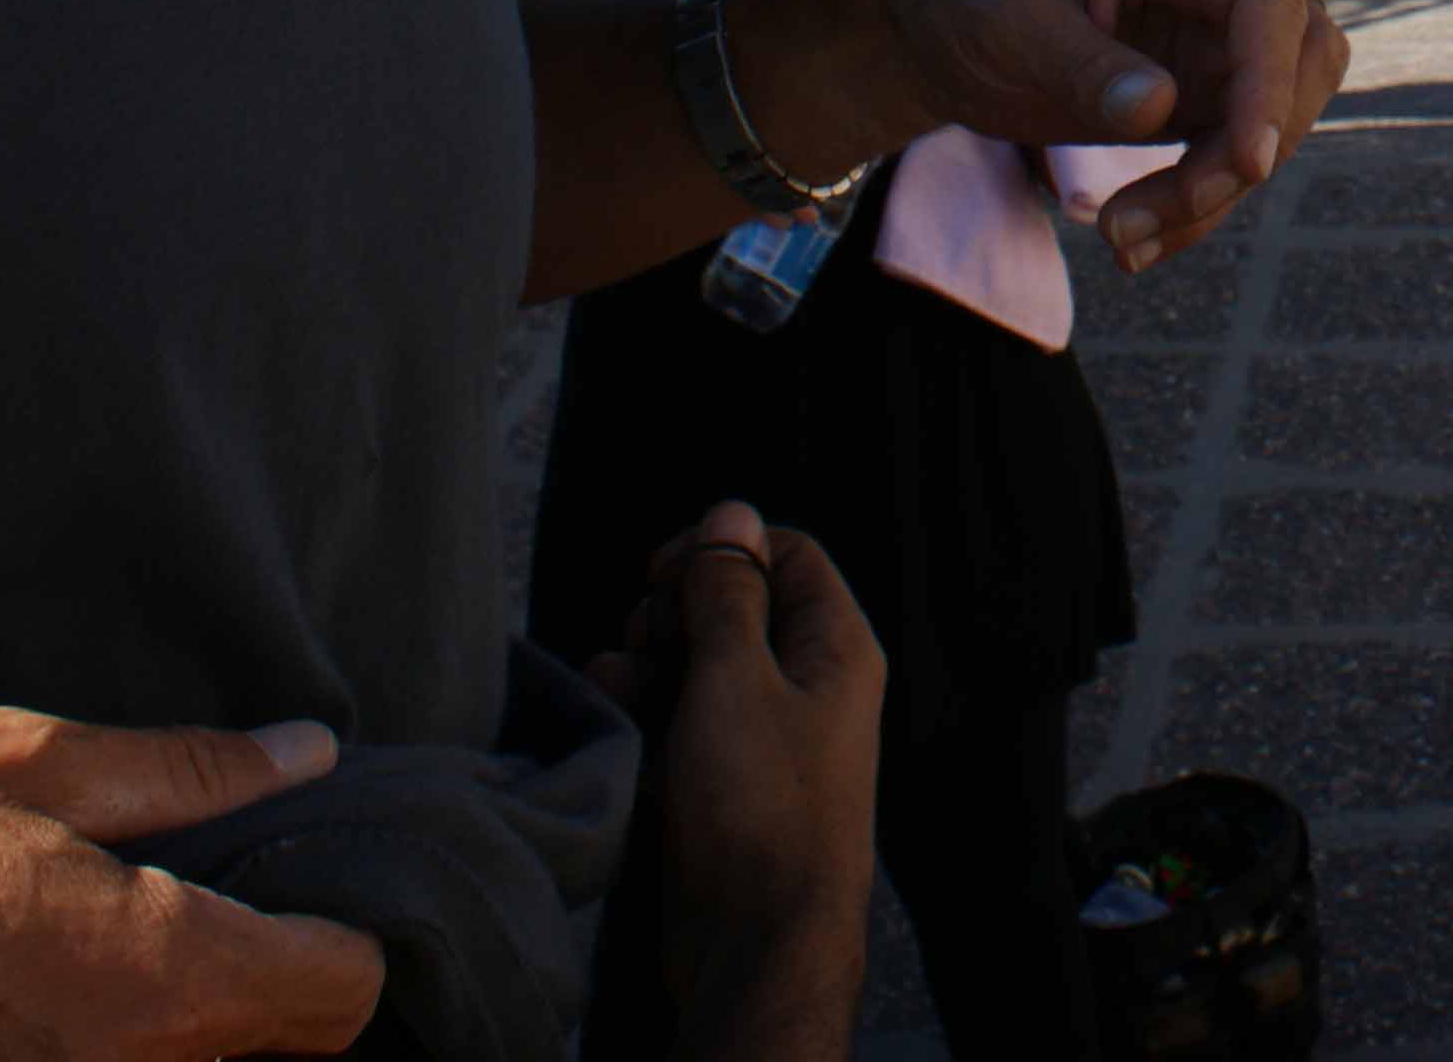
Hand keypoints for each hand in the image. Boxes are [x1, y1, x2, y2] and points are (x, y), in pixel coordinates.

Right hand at [0, 705, 387, 1060]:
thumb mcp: (23, 764)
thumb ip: (184, 770)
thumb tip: (308, 750)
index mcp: (156, 977)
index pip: (341, 994)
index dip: (346, 938)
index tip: (306, 893)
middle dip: (276, 1000)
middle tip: (225, 921)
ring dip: (197, 1042)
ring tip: (133, 964)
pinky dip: (117, 1061)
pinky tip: (54, 1011)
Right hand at [586, 503, 882, 1038]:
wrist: (756, 941)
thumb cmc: (758, 804)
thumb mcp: (734, 681)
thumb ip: (727, 594)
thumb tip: (732, 511)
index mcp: (835, 646)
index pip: (787, 554)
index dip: (722, 549)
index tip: (659, 572)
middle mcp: (809, 684)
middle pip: (736, 605)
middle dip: (674, 610)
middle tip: (644, 638)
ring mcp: (766, 736)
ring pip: (700, 665)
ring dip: (649, 664)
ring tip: (619, 686)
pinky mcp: (727, 782)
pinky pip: (685, 722)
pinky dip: (648, 713)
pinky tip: (617, 718)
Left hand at [740, 0, 1347, 270]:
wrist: (930, 28)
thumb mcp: (1007, 26)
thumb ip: (1083, 66)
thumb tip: (1158, 106)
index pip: (1265, 2)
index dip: (1270, 82)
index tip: (1249, 163)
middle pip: (1298, 60)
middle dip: (1249, 145)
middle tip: (1169, 210)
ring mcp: (1213, 38)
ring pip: (1275, 117)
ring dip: (1219, 190)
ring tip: (1124, 238)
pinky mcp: (1199, 92)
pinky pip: (1233, 155)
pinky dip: (1196, 206)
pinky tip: (1134, 242)